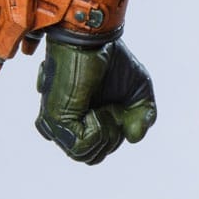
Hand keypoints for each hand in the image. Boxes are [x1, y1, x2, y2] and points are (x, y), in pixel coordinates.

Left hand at [35, 37, 156, 164]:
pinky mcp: (55, 120)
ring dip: (107, 134)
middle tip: (112, 108)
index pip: (99, 150)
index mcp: (80, 122)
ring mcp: (57, 124)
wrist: (96, 41)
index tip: (120, 108)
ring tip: (104, 108)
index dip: (118, 135)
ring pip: (86, 155)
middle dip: (113, 137)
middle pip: (93, 157)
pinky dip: (99, 132)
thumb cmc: (114, 62)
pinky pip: (81, 146)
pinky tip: (96, 111)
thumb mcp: (140, 95)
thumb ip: (143, 119)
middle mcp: (65, 125)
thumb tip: (133, 138)